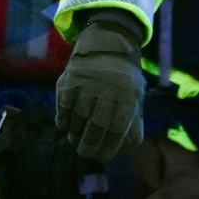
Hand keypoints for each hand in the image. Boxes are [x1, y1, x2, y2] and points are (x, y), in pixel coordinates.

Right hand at [55, 18, 144, 161]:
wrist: (108, 42)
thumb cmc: (124, 75)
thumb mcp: (136, 94)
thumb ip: (134, 118)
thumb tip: (133, 143)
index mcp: (128, 95)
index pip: (118, 128)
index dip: (110, 145)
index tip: (104, 156)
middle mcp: (108, 89)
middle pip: (97, 125)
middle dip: (90, 144)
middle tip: (85, 154)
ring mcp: (88, 83)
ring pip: (79, 116)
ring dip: (75, 132)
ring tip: (74, 140)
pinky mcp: (70, 78)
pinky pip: (64, 104)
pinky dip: (63, 117)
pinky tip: (64, 126)